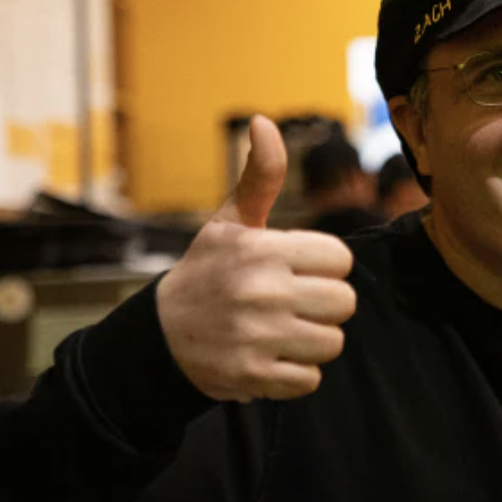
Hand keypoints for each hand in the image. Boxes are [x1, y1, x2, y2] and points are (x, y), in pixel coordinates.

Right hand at [156, 116, 356, 401]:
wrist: (156, 337)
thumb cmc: (206, 272)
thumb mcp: (229, 223)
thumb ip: (260, 177)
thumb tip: (264, 122)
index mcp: (262, 250)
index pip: (340, 260)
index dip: (324, 267)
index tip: (298, 271)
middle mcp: (261, 292)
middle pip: (344, 303)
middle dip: (324, 306)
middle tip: (294, 304)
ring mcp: (257, 337)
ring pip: (332, 343)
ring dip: (314, 341)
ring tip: (284, 331)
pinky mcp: (252, 376)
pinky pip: (310, 380)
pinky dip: (296, 374)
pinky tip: (271, 358)